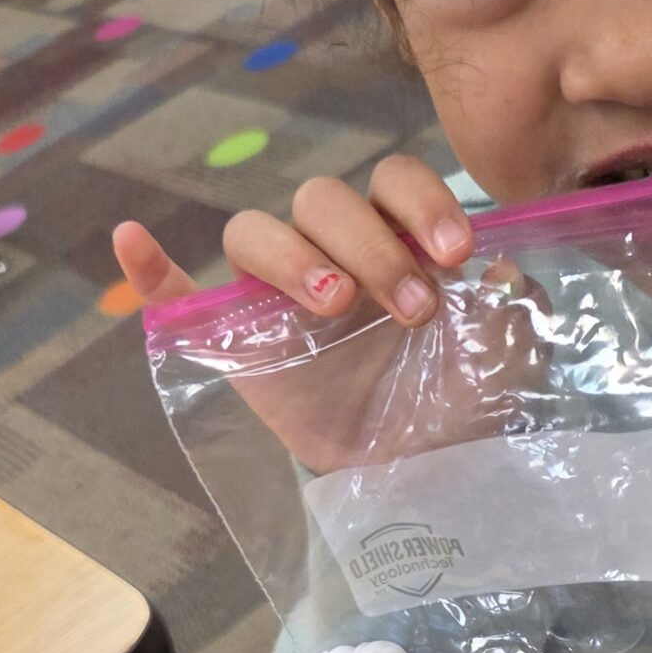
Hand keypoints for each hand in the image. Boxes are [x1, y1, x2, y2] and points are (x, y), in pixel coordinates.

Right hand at [113, 155, 545, 473]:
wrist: (420, 472)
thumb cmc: (460, 399)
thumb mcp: (510, 355)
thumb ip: (519, 305)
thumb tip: (507, 267)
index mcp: (393, 236)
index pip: (392, 181)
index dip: (421, 200)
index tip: (457, 252)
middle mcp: (331, 250)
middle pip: (324, 199)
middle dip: (373, 245)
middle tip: (411, 308)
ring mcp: (276, 293)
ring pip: (256, 231)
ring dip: (295, 256)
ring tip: (336, 305)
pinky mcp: (233, 340)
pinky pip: (177, 295)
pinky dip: (151, 268)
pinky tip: (132, 240)